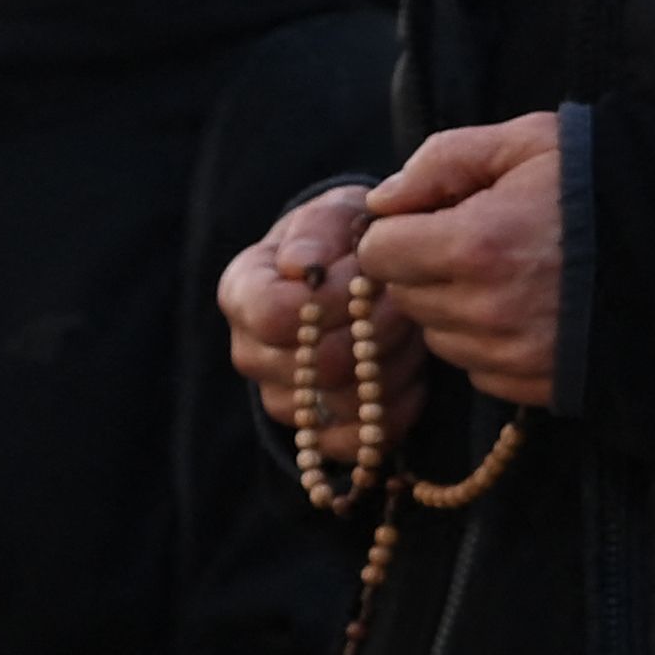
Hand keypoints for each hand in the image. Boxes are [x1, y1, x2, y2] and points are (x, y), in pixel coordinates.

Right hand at [222, 184, 427, 435]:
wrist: (355, 276)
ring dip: (395, 365)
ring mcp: (283, 400)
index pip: (276, 315)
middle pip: (320, 366)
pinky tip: (413, 370)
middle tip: (404, 300)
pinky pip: (365, 440)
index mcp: (242, 293)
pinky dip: (400, 405)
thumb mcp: (333, 214)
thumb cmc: (342, 239)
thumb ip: (318, 230)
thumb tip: (302, 265)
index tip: (368, 272)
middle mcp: (252, 353)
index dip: (334, 299)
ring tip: (410, 329)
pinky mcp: (321, 436)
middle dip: (377, 330)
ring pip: (348, 404)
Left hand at [358, 112, 562, 407]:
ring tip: (505, 274)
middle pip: (405, 297)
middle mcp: (485, 310)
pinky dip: (488, 343)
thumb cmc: (600, 185)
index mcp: (474, 242)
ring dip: (454, 309)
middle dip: (424, 267)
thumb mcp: (528, 142)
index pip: (381, 251)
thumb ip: (444, 159)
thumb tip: (383, 200)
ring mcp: (510, 356)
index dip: (400, 227)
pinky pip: (478, 370)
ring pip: (438, 338)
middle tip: (472, 241)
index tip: (432, 216)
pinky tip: (526, 309)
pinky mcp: (534, 388)